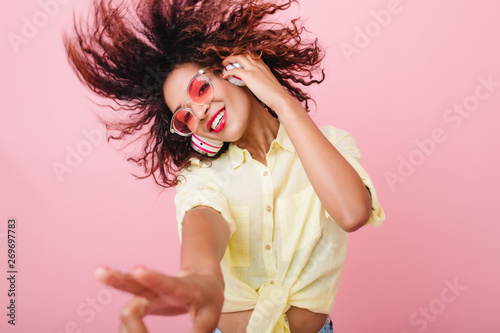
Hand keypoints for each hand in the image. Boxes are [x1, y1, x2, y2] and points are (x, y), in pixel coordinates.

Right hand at [94, 266, 224, 332]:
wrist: (202, 281)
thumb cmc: (207, 299)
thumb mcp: (211, 316)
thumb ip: (198, 332)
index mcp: (181, 288)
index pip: (166, 283)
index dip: (152, 278)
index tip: (138, 270)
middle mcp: (160, 288)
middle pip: (136, 282)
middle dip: (118, 278)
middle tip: (99, 272)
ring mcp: (148, 294)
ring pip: (127, 292)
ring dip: (114, 287)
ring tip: (98, 274)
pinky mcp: (142, 302)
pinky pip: (127, 316)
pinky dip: (127, 328)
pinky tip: (130, 330)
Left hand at [222, 53, 295, 112]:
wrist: (280, 98)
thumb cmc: (276, 95)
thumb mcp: (269, 83)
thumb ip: (263, 81)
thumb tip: (258, 86)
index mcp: (264, 66)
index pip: (253, 55)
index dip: (243, 55)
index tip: (238, 59)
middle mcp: (259, 65)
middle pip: (245, 53)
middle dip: (235, 55)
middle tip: (228, 60)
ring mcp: (254, 69)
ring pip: (239, 57)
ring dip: (229, 59)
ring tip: (224, 64)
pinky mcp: (249, 76)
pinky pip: (235, 70)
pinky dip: (228, 72)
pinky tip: (224, 76)